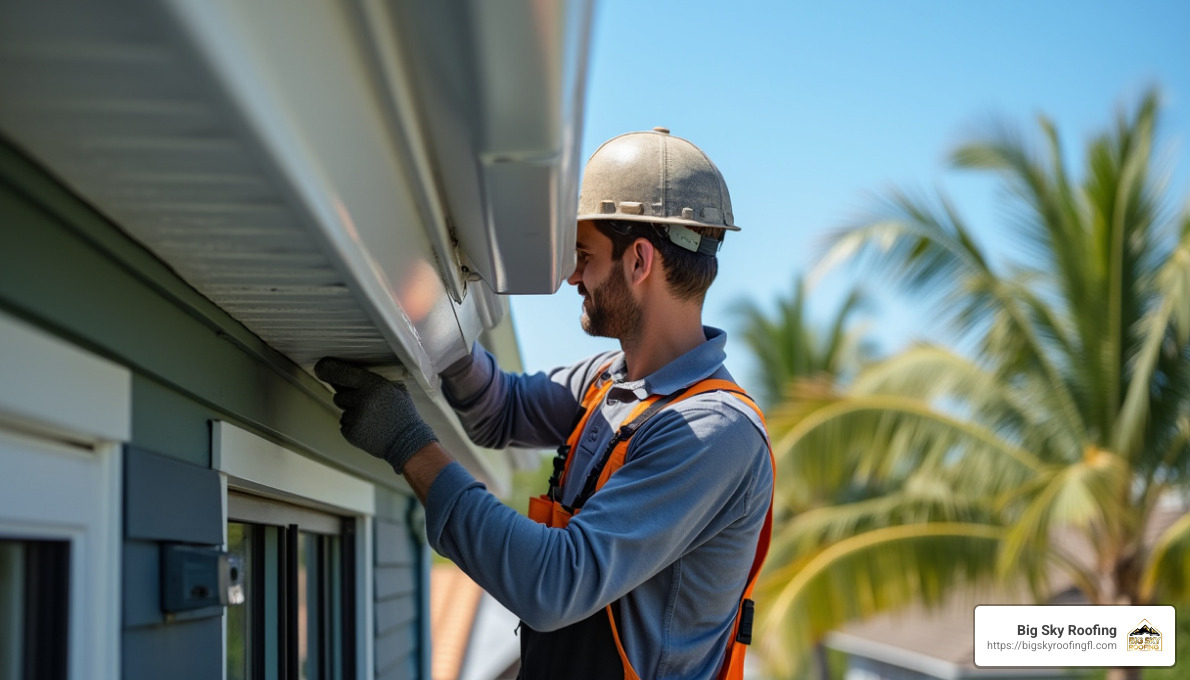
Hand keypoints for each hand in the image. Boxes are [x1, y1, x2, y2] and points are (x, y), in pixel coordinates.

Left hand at [314, 358, 437, 473]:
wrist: (408, 443)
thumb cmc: (403, 415)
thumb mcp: (396, 390)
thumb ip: (374, 381)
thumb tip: (347, 375)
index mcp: (375, 386)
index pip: (344, 372)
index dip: (329, 369)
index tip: (319, 367)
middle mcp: (363, 400)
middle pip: (339, 395)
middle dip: (348, 398)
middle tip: (367, 405)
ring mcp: (356, 418)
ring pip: (343, 411)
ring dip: (352, 413)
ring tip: (372, 419)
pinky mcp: (352, 433)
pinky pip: (344, 424)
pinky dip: (354, 426)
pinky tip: (370, 428)